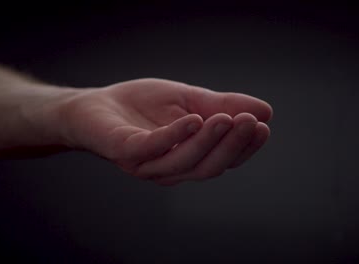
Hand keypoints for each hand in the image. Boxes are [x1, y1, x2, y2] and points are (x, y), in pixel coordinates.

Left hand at [57, 78, 272, 185]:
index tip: (263, 126)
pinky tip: (193, 120)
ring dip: (208, 142)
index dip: (244, 147)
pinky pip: (152, 148)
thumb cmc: (143, 106)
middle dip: (232, 146)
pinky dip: (174, 136)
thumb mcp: (189, 100)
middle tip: (252, 123)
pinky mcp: (125, 151)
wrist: (95, 105)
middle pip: (209, 166)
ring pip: (185, 162)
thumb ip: (222, 105)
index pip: (223, 160)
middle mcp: (171, 169)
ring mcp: (147, 164)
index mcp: (189, 158)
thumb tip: (264, 110)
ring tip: (227, 118)